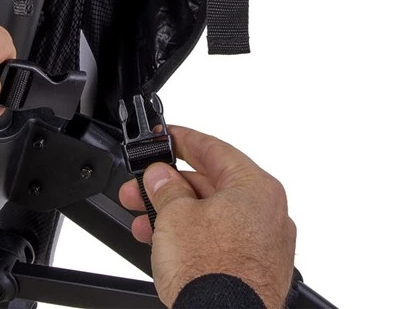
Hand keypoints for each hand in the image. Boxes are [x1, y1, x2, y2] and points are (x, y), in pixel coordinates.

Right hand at [119, 126, 295, 308]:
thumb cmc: (212, 273)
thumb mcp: (175, 216)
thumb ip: (165, 187)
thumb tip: (160, 175)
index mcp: (256, 188)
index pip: (214, 149)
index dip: (182, 140)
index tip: (163, 136)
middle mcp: (268, 213)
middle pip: (212, 184)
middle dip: (169, 186)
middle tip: (141, 185)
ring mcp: (265, 246)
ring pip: (213, 216)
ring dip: (174, 215)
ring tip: (142, 221)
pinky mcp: (257, 272)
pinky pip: (220, 241)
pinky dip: (192, 237)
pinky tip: (164, 244)